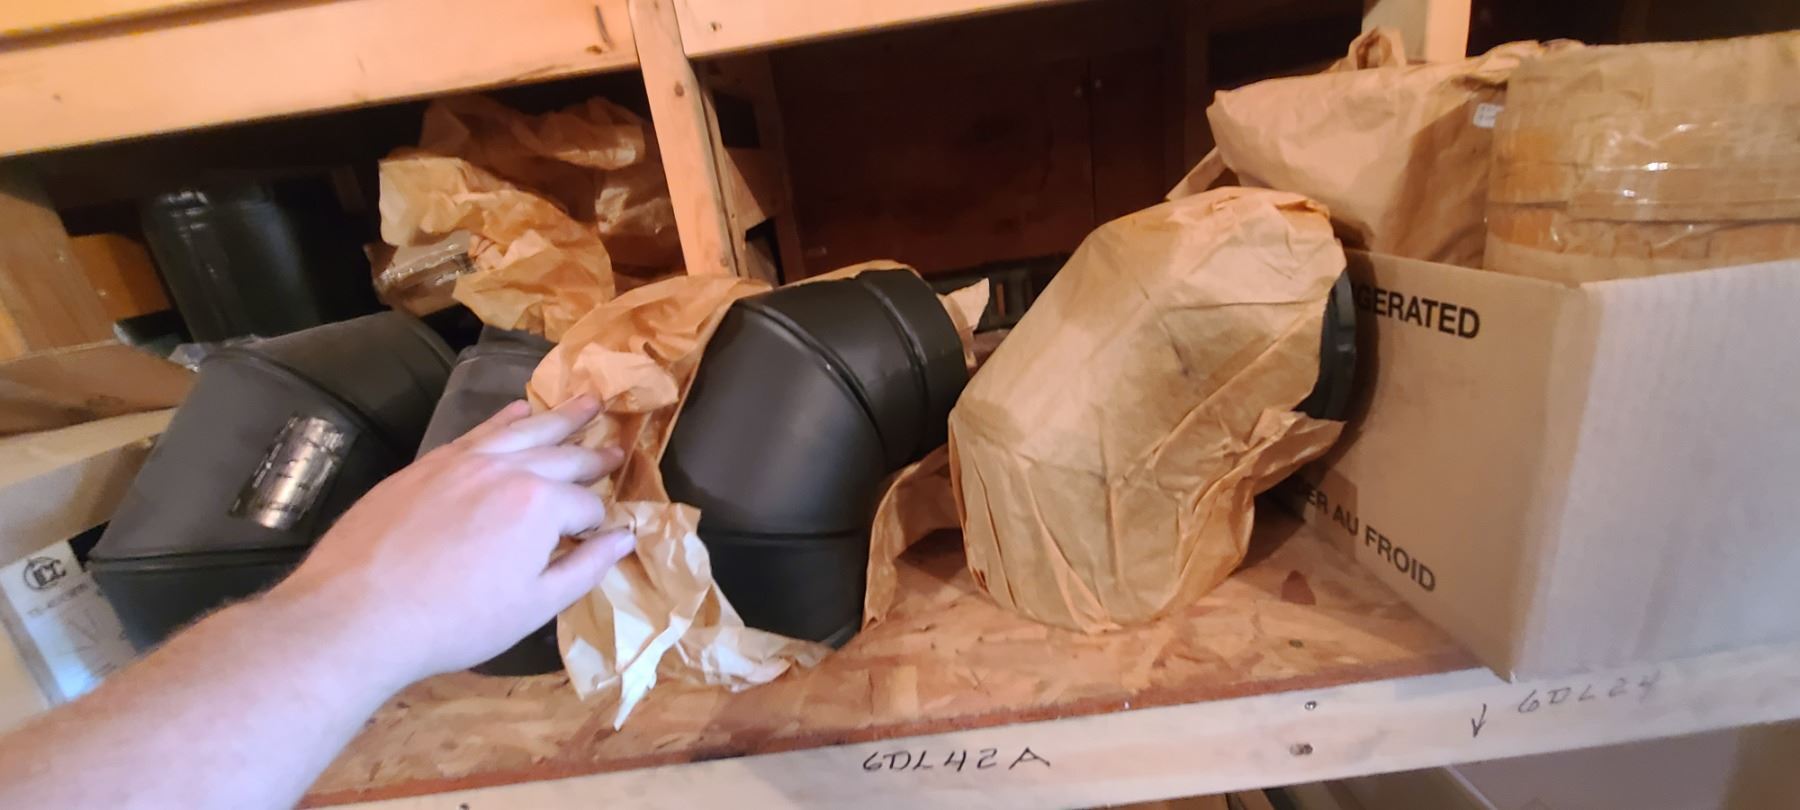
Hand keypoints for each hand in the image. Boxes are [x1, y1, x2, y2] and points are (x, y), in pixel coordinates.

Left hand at [266, 396, 632, 685]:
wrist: (357, 613)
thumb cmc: (455, 621)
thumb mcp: (533, 606)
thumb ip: (585, 567)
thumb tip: (624, 538)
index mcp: (540, 505)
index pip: (586, 507)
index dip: (596, 526)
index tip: (599, 538)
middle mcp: (507, 468)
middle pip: (562, 457)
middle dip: (594, 456)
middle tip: (618, 448)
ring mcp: (463, 460)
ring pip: (523, 430)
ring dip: (559, 418)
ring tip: (587, 402)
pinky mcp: (427, 464)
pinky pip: (478, 430)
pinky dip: (505, 418)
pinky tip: (518, 410)